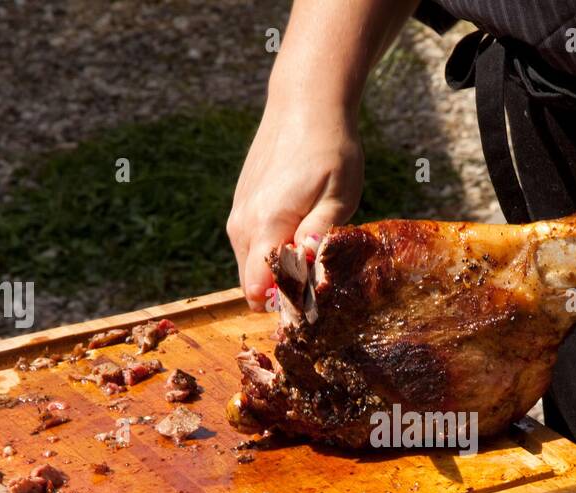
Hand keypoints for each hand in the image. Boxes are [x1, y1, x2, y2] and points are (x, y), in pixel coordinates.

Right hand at [228, 101, 363, 309]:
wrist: (304, 105)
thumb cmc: (329, 150)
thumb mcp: (339, 196)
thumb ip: (320, 236)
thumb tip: (306, 270)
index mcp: (265, 224)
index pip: (259, 289)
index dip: (287, 305)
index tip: (315, 303)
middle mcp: (242, 226)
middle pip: (253, 287)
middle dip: (284, 293)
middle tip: (320, 281)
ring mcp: (237, 217)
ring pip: (251, 269)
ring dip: (278, 273)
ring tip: (312, 254)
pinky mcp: (240, 209)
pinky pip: (251, 249)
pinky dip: (271, 254)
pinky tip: (299, 236)